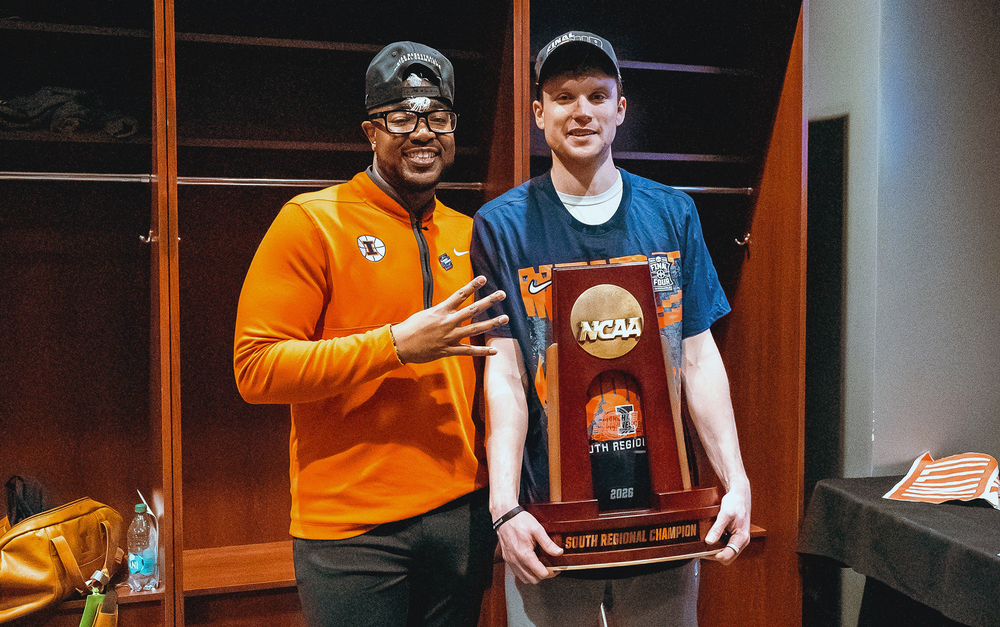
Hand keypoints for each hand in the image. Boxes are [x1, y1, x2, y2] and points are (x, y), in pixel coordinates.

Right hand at [391, 276, 506, 363]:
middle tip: (502, 294)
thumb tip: (448, 309)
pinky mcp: (449, 349)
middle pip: (473, 309)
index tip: (484, 278)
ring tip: (505, 317)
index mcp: (441, 311)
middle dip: (489, 301)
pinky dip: (482, 351)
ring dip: (491, 322)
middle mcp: (448, 322)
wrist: (400, 344)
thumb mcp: (425, 314)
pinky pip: (469, 351)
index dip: (472, 286)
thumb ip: (440, 312)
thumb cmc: (410, 328)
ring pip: (475, 329)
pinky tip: (494, 350)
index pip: (460, 295)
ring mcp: (450, 336)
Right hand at [496, 510, 562, 583]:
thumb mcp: (537, 529)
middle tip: (549, 567)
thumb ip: (548, 543)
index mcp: (525, 554)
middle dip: (543, 575)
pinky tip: (530, 563)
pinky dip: (525, 572)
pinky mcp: (507, 559)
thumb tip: (559, 552)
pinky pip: (517, 573)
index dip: (551, 572)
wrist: (504, 516)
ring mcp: (510, 561)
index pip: (541, 573)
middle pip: (533, 579)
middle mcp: (516, 560)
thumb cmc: (520, 521)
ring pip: (524, 579)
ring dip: (533, 575)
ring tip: (539, 565)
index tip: (556, 568)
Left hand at [706, 481, 750, 564]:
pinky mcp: (734, 535)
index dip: (714, 556)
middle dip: (713, 554)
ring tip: (702, 544)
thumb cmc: (735, 502)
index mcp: (741, 538)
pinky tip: (709, 537)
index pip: (727, 556)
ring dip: (715, 549)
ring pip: (725, 551)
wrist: (740, 494)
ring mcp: (738, 539)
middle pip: (726, 556)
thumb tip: (709, 542)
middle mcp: (741, 541)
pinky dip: (717, 543)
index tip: (702, 552)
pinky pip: (725, 544)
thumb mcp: (725, 514)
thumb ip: (717, 529)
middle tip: (700, 549)